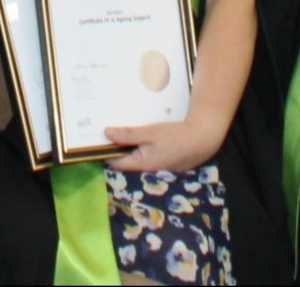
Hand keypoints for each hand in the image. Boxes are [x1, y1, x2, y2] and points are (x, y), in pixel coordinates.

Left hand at [105, 115, 223, 174]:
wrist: (202, 140)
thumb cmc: (175, 136)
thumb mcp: (149, 133)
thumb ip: (128, 134)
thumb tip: (106, 133)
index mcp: (140, 164)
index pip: (115, 162)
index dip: (104, 152)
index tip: (97, 139)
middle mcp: (146, 169)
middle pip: (125, 160)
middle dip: (116, 147)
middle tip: (108, 130)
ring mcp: (156, 166)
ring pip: (136, 157)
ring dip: (129, 145)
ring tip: (124, 130)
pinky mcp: (164, 161)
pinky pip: (146, 155)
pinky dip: (141, 146)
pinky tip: (142, 134)